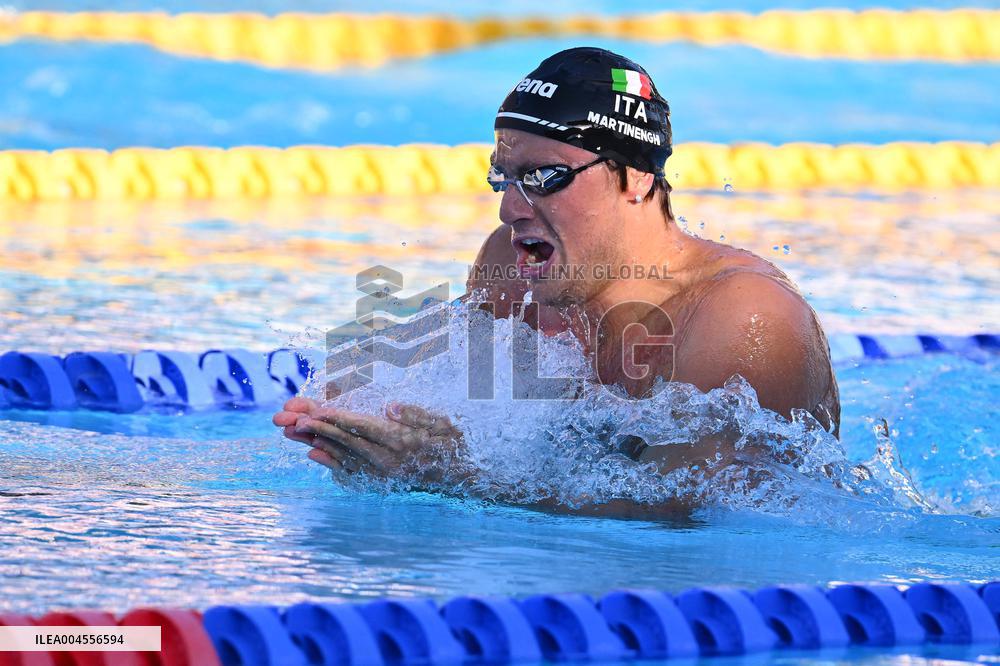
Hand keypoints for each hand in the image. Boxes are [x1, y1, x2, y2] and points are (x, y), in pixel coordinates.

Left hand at [273, 397, 464, 483]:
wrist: (460, 477)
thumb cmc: (452, 443)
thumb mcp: (443, 424)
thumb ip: (417, 414)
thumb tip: (391, 407)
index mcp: (401, 441)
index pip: (361, 427)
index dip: (336, 418)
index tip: (313, 410)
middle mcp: (387, 460)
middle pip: (345, 440)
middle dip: (316, 427)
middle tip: (289, 418)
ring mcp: (381, 473)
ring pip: (342, 454)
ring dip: (315, 442)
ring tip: (291, 431)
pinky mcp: (379, 480)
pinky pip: (348, 470)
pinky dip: (329, 461)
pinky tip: (313, 453)